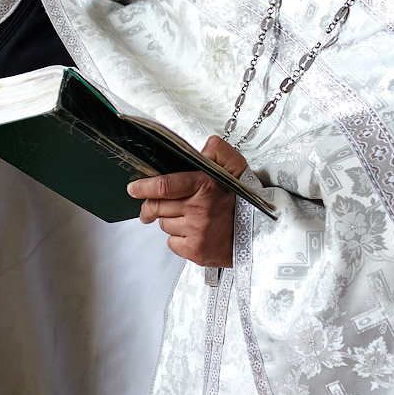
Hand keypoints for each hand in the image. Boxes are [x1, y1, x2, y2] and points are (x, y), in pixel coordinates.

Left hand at [128, 136, 241, 267]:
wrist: (260, 234)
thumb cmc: (243, 202)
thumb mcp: (237, 169)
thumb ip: (219, 151)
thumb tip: (206, 144)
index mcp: (205, 186)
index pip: (164, 185)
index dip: (144, 186)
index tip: (133, 188)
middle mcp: (199, 209)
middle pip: (157, 207)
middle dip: (149, 207)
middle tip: (149, 209)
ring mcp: (197, 231)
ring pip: (164, 225)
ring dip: (169, 221)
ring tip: (188, 219)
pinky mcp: (196, 251)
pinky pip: (172, 243)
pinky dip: (178, 240)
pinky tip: (192, 234)